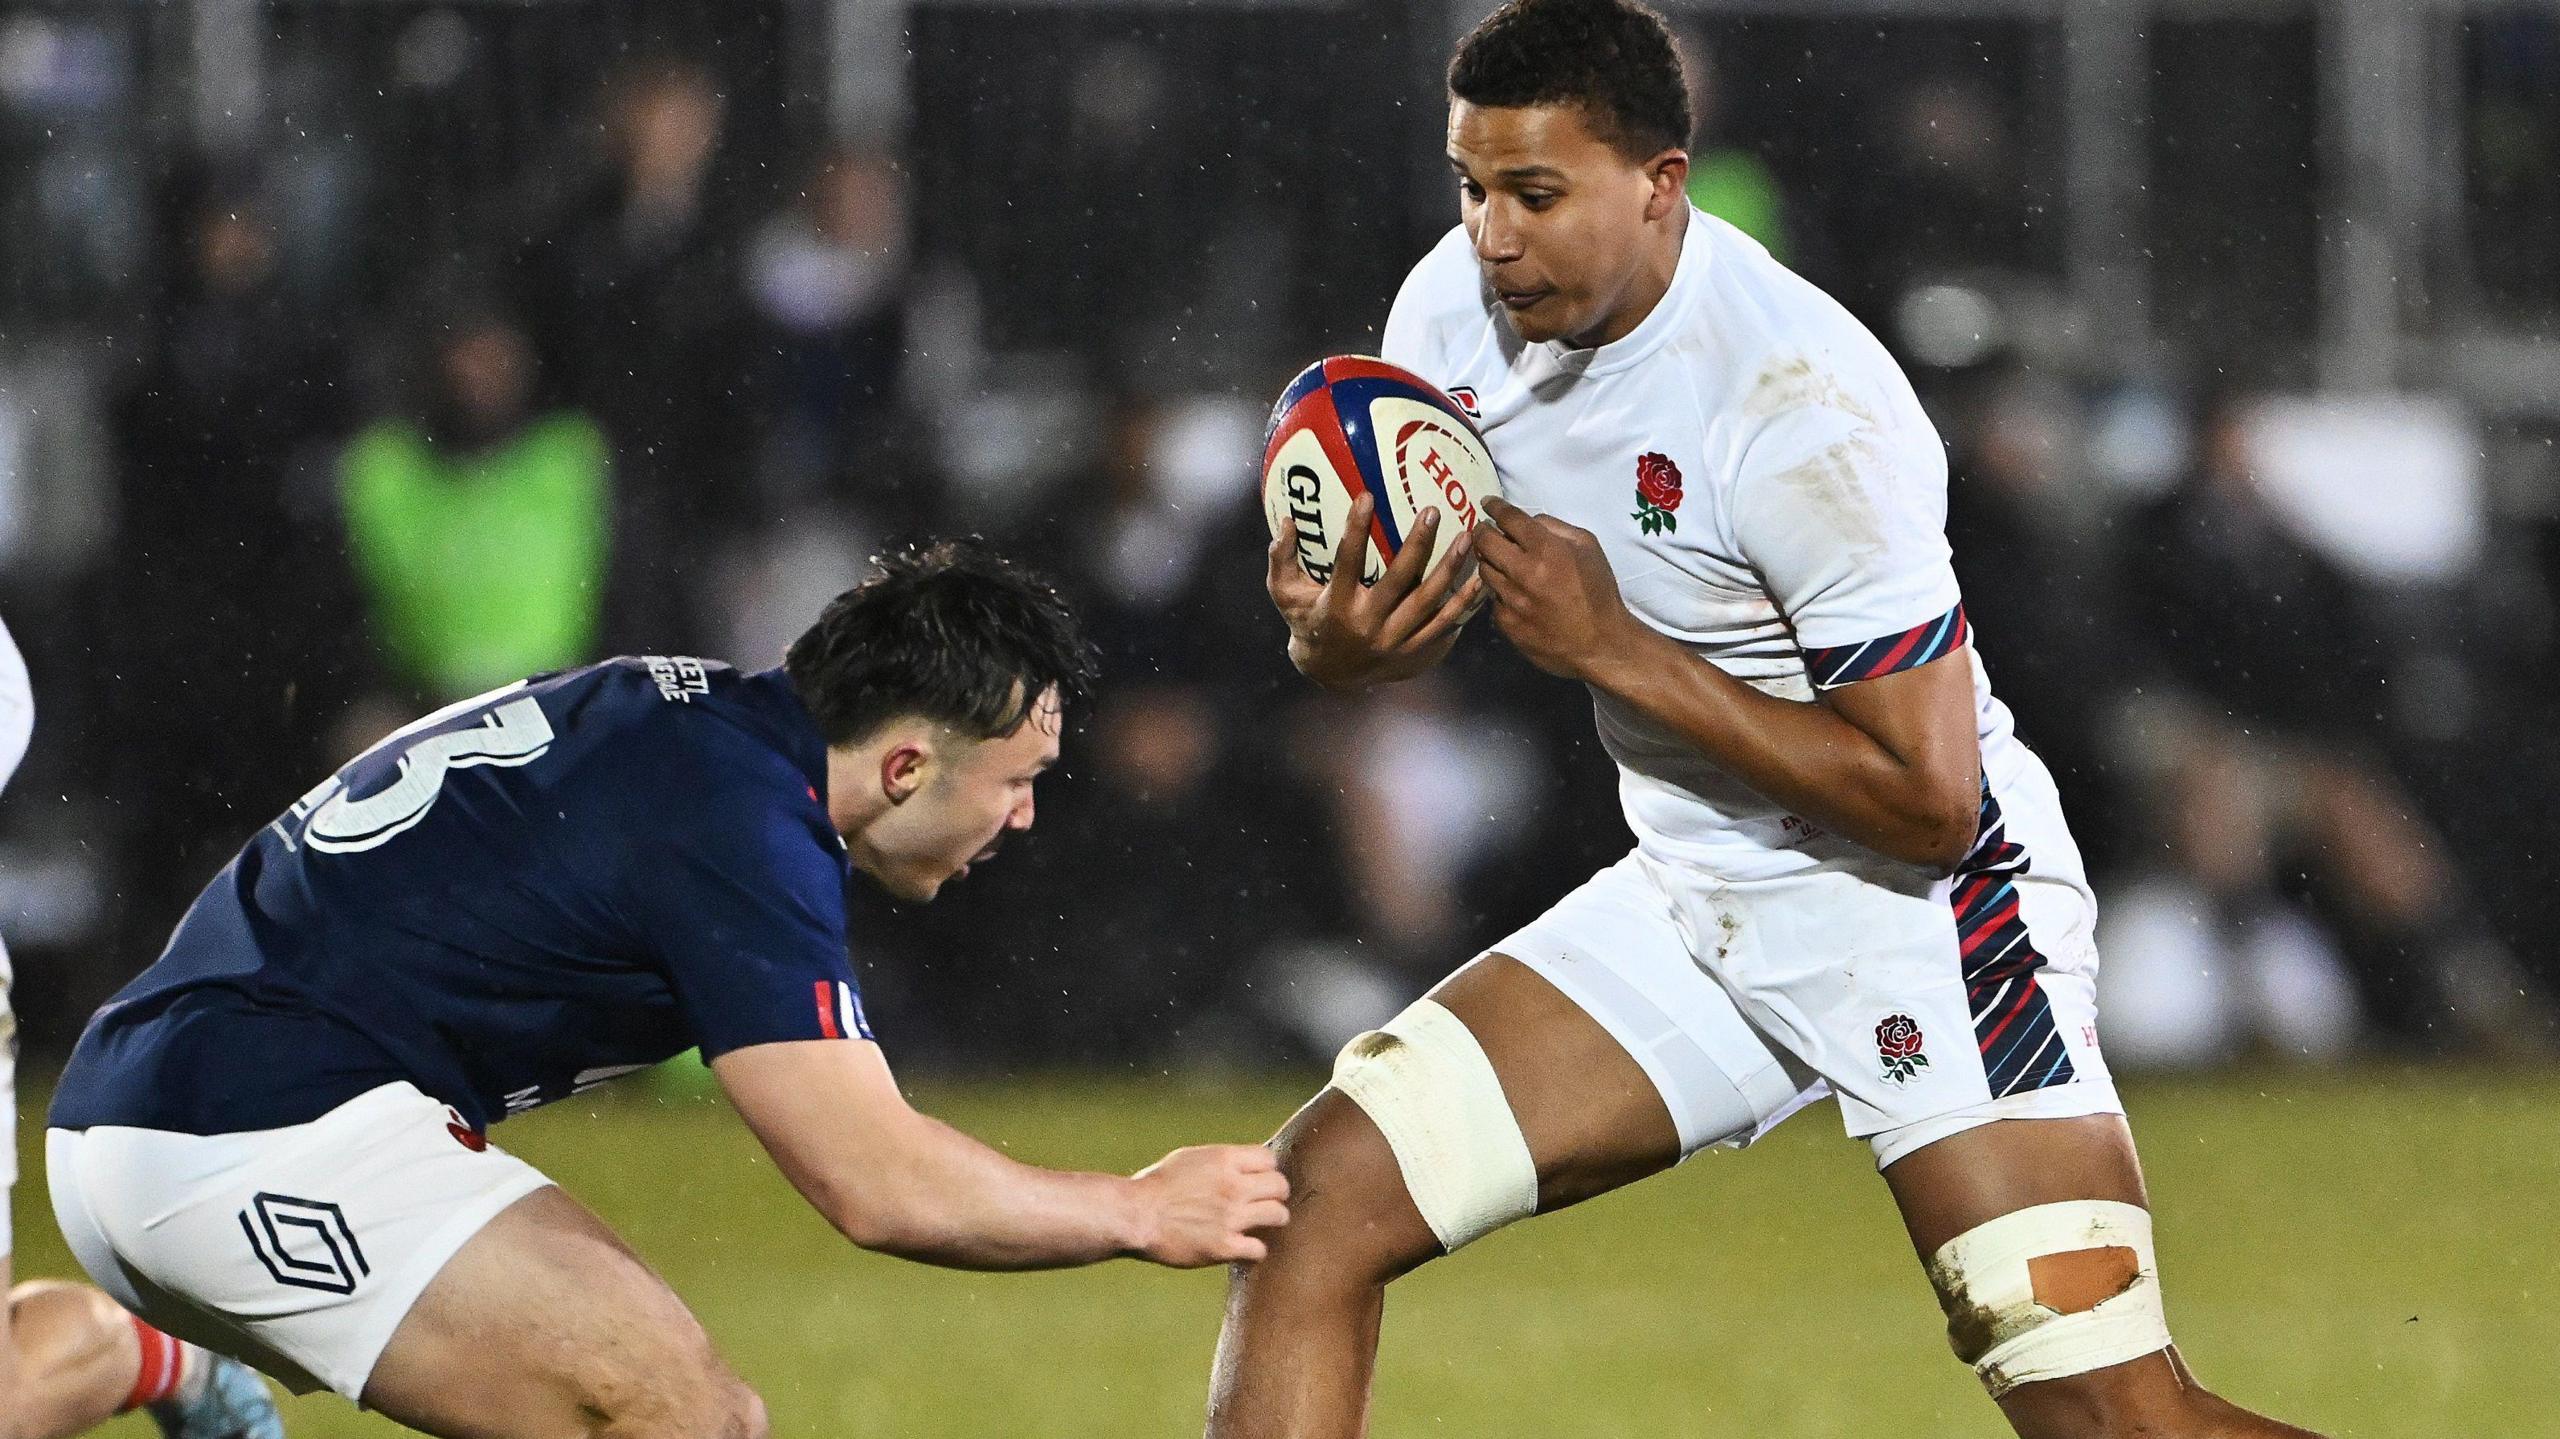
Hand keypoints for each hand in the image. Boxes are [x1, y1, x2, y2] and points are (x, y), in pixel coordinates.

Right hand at [1128, 1144, 1290, 1266]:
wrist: (1136, 1215)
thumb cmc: (1157, 1186)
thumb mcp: (1190, 1159)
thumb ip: (1221, 1162)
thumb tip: (1243, 1165)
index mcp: (1224, 1159)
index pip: (1270, 1160)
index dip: (1266, 1170)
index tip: (1259, 1180)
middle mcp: (1233, 1186)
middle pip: (1280, 1186)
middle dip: (1275, 1194)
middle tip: (1265, 1203)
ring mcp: (1232, 1217)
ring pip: (1278, 1215)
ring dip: (1272, 1220)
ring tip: (1260, 1225)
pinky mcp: (1225, 1246)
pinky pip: (1259, 1249)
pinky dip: (1254, 1250)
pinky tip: (1244, 1248)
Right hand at [1267, 494, 1486, 689]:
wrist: (1330, 675)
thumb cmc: (1306, 622)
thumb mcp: (1284, 594)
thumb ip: (1281, 558)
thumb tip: (1285, 522)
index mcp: (1335, 607)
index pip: (1346, 562)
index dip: (1355, 529)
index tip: (1366, 496)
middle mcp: (1368, 626)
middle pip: (1399, 580)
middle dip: (1419, 544)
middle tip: (1433, 512)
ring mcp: (1395, 643)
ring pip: (1429, 603)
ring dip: (1450, 569)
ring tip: (1467, 539)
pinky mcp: (1415, 654)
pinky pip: (1446, 626)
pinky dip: (1464, 603)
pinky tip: (1480, 579)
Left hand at [1473, 496, 1645, 682]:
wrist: (1600, 643)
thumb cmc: (1599, 592)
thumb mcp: (1589, 548)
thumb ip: (1557, 528)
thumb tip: (1529, 522)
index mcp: (1546, 550)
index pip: (1509, 518)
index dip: (1495, 507)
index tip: (1488, 504)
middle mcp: (1523, 572)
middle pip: (1484, 542)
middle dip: (1481, 531)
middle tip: (1484, 531)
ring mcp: (1512, 599)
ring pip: (1484, 570)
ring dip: (1489, 562)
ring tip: (1500, 562)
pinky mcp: (1506, 622)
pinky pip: (1492, 598)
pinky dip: (1500, 591)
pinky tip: (1513, 593)